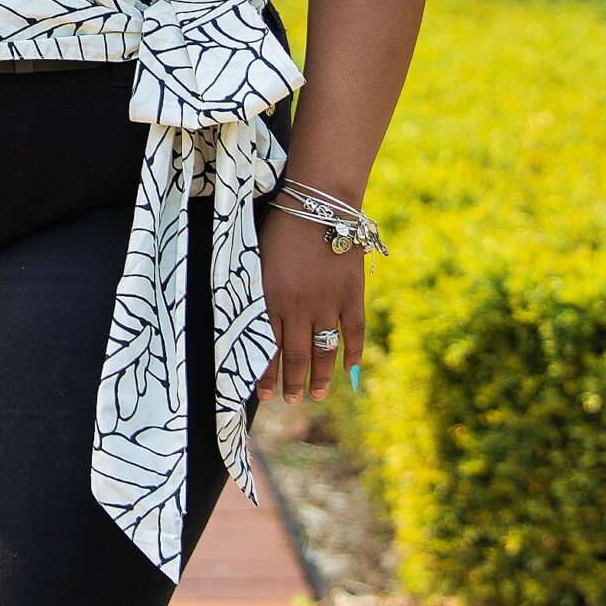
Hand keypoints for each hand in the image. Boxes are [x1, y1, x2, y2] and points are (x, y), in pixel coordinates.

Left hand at [256, 199, 365, 402]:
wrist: (319, 204)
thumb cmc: (280, 226)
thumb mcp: (257, 259)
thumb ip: (258, 292)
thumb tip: (251, 321)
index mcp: (269, 297)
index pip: (266, 347)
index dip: (264, 374)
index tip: (262, 395)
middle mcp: (298, 307)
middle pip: (294, 355)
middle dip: (291, 382)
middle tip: (289, 401)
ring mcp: (328, 303)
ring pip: (323, 350)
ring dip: (320, 376)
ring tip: (316, 395)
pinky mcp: (352, 296)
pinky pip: (354, 333)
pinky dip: (353, 354)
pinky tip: (350, 372)